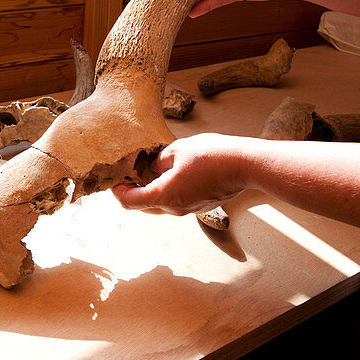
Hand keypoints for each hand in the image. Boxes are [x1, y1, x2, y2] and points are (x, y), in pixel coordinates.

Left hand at [112, 134, 246, 215]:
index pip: (129, 202)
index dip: (117, 192)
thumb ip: (158, 160)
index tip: (114, 180)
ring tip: (148, 170)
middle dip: (132, 191)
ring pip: (160, 204)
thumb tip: (153, 166)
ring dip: (151, 190)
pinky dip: (167, 190)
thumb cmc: (212, 155)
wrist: (245, 165)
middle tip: (128, 174)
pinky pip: (176, 201)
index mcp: (164, 196)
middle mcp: (174, 208)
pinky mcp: (200, 205)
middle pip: (143, 206)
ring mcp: (188, 209)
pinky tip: (171, 173)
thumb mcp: (177, 150)